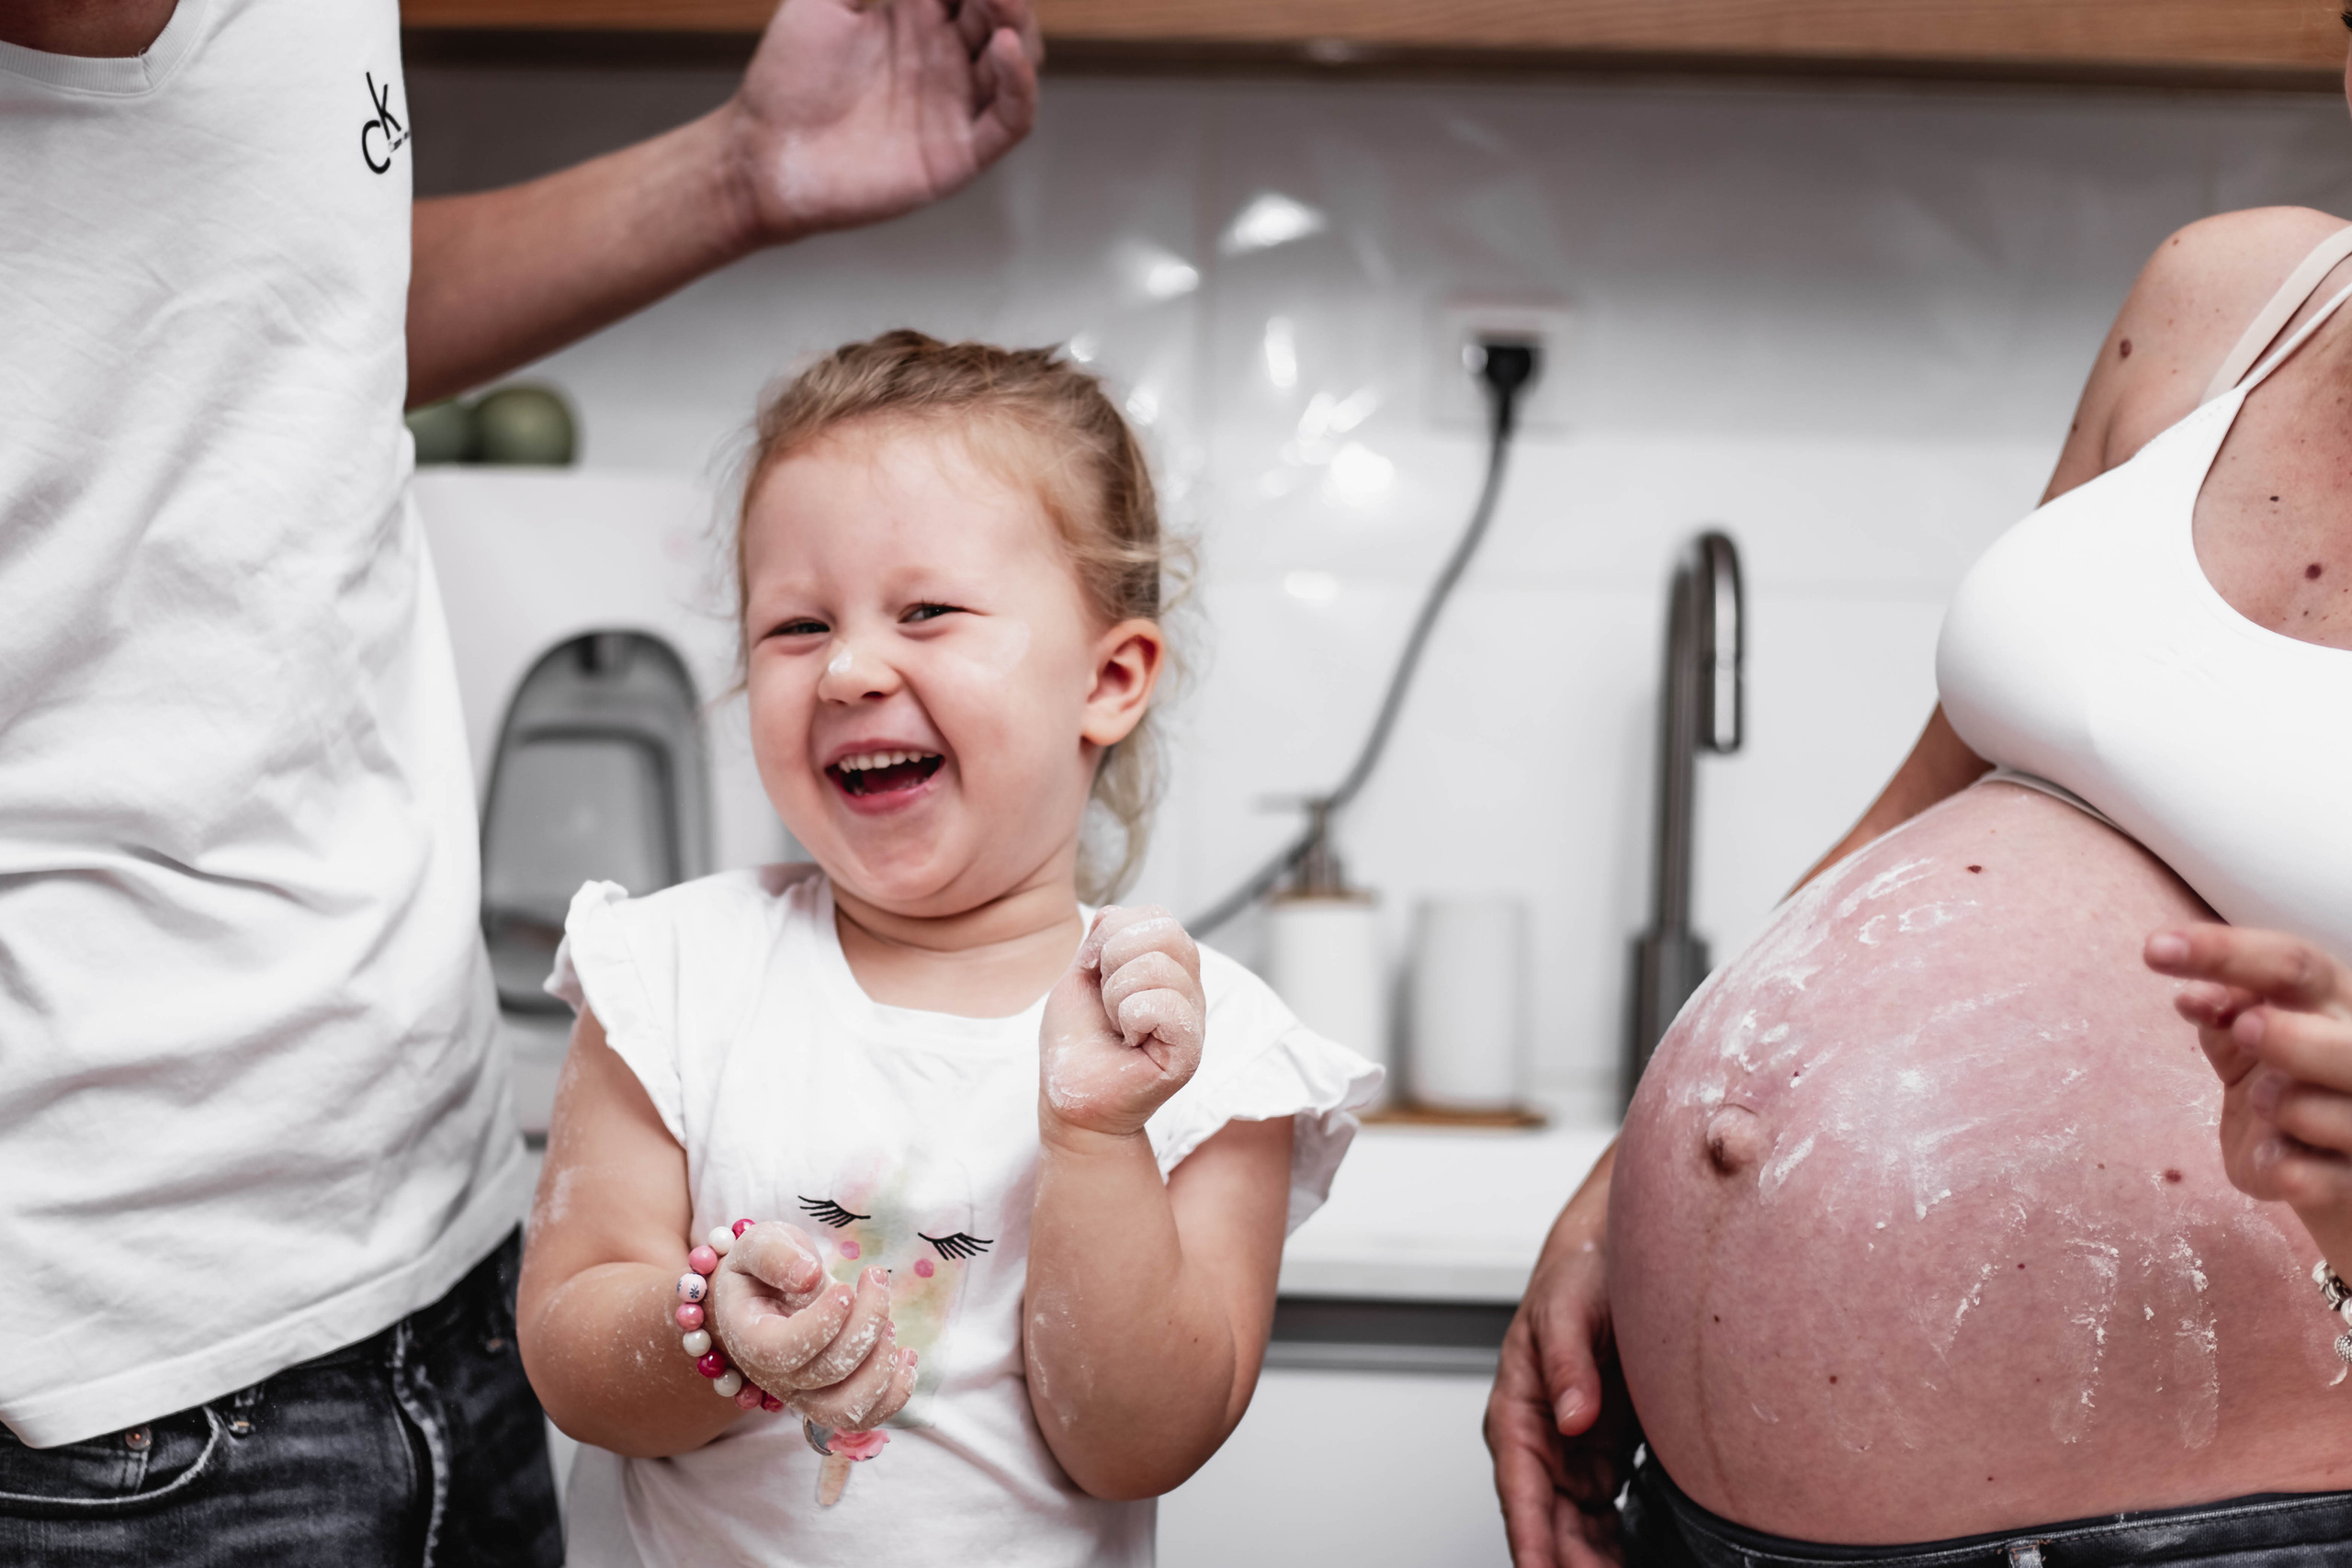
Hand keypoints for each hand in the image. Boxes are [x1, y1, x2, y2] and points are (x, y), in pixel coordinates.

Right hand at [710, 1223, 918, 1430]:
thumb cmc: (764, 1266)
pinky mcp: (832, 1399)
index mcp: (749, 1337)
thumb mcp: (760, 1243)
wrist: (767, 1294)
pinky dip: (895, 1393)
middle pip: (825, 1372)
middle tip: (875, 1277)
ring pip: (847, 1409)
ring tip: (890, 1324)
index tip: (844, 1289)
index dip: (820, 1325)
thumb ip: (774, 1255)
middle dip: (864, 1323)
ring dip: (882, 1366)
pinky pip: (865, 1418)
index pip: (780, 1351)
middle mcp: (774, 1377)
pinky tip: (907, 1355)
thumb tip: (808, 1276)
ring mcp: (803, 1395)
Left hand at [726, 0, 1041, 243]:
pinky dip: (1021, 84)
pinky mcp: (961, 152)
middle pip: (1000, 14)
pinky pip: (1011, 120)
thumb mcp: (822, 0)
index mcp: (916, 15)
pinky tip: (1007, 49)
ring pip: (1016, 58)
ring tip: (999, 0)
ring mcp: (956, 102)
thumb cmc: (787, 78)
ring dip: (1017, 24)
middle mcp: (943, 56)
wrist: (767, 154)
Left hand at [1040, 905, 1205, 1137]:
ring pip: (1159, 967)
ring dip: (1116, 997)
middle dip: (1114, 960)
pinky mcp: (1190, 1050)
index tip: (1094, 973)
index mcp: (1167, 964)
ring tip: (1116, 1026)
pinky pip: (1165, 1005)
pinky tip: (1129, 1040)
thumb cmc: (1076, 1041)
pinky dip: (1131, 1017)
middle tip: (1106, 1002)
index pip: (1156, 915)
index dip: (1112, 935)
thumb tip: (1114, 912)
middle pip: (1165, 931)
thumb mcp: (1079, 976)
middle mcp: (1188, 986)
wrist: (1072, 1098)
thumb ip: (1101, 940)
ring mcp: (1194, 1017)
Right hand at [1485, 1170, 1634, 1566]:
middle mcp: (1541, 1438)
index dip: (1531, 1541)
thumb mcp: (1570, 1307)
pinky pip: (1603, 1515)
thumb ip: (1567, 1361)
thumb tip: (1572, 1415)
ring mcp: (1573, 1451)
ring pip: (1575, 1527)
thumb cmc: (1579, 1276)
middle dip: (1568, 1562)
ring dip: (1590, 1560)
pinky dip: (1612, 1545)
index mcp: (1518, 1408)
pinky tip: (1628, 1560)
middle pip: (1548, 1522)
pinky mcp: (1605, 1454)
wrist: (1614, 1258)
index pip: (1520, 1490)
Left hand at [2146, 924, 2351, 1239]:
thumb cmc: (2287, 1076)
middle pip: (2345, 1043)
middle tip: (2245, 1032)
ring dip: (2285, 1107)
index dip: (2225, 952)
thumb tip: (2190, 997)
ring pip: (2334, 1114)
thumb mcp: (2249, 1035)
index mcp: (2332, 1001)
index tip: (2154, 950)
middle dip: (2293, 1039)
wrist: (2327, 1161)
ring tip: (2263, 1103)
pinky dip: (2285, 1169)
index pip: (2292, 964)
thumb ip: (2223, 1010)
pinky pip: (2319, 1178)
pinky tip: (2271, 1160)